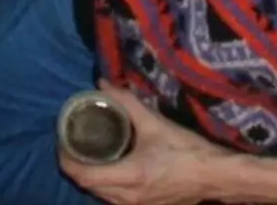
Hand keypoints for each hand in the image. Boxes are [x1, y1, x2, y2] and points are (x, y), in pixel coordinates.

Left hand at [60, 82, 232, 204]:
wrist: (214, 176)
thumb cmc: (186, 150)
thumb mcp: (155, 122)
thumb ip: (126, 102)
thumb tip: (102, 84)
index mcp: (128, 177)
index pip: (83, 175)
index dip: (66, 158)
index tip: (62, 139)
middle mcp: (127, 199)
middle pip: (88, 186)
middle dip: (76, 165)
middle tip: (72, 140)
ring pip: (101, 195)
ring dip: (91, 176)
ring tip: (87, 150)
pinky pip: (114, 198)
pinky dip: (106, 184)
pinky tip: (109, 165)